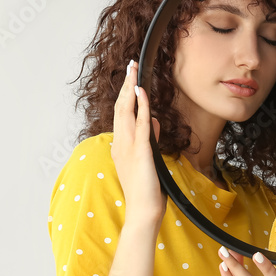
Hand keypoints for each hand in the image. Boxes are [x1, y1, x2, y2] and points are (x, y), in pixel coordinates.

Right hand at [111, 60, 165, 223]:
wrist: (143, 210)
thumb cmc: (147, 189)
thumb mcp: (149, 159)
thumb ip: (150, 139)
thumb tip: (155, 120)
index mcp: (119, 146)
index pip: (121, 114)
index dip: (124, 94)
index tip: (129, 79)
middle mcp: (120, 143)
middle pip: (120, 107)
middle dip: (125, 84)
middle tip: (130, 65)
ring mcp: (128, 146)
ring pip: (126, 110)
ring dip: (130, 87)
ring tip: (134, 70)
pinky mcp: (140, 150)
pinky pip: (141, 122)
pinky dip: (141, 105)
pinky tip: (141, 91)